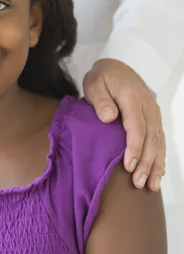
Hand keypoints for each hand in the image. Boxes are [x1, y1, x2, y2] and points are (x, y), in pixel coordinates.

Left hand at [83, 59, 164, 191]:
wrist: (116, 68)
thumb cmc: (102, 77)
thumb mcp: (94, 83)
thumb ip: (100, 99)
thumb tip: (109, 117)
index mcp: (133, 98)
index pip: (137, 127)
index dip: (134, 148)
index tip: (129, 166)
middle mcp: (148, 106)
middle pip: (151, 138)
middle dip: (146, 163)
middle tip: (138, 183)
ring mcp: (154, 112)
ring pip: (158, 141)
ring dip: (155, 164)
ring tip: (150, 185)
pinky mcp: (154, 118)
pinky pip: (160, 139)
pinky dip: (159, 157)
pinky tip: (157, 173)